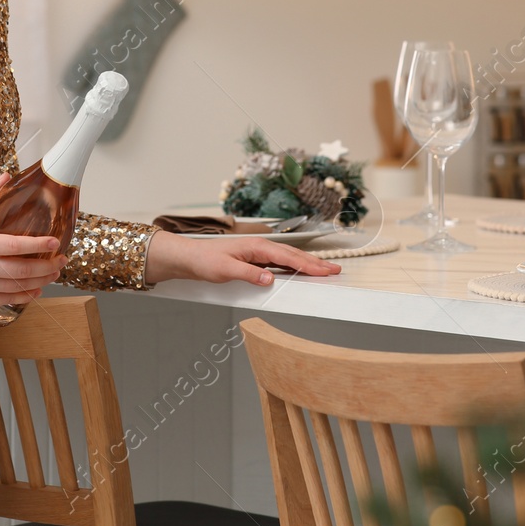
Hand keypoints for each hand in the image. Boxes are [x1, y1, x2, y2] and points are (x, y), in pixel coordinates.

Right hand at [0, 173, 68, 305]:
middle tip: (63, 259)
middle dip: (47, 266)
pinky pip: (7, 300)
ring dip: (41, 281)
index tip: (56, 242)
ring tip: (55, 272)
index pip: (15, 246)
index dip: (38, 245)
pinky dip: (25, 296)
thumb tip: (6, 176)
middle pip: (22, 271)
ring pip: (17, 287)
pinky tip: (37, 288)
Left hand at [144, 231, 343, 286]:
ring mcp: (257, 252)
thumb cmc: (204, 261)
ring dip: (307, 264)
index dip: (308, 265)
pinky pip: (279, 262)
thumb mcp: (225, 270)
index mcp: (256, 246)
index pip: (287, 257)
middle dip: (315, 263)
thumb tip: (270, 279)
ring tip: (325, 269)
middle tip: (336, 269)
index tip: (325, 271)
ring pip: (288, 258)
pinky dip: (293, 266)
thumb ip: (249, 274)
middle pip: (293, 255)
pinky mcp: (253, 259)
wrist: (188, 257)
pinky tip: (299, 271)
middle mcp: (259, 246)